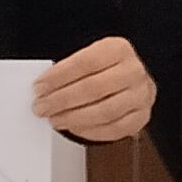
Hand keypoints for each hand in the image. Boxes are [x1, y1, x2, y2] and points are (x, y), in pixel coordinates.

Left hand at [35, 37, 157, 142]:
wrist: (129, 78)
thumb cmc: (104, 69)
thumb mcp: (87, 58)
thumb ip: (67, 71)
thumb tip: (43, 89)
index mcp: (119, 49)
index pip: (86, 62)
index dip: (59, 76)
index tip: (40, 87)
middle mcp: (133, 71)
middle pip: (94, 88)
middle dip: (62, 100)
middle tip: (42, 107)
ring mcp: (140, 96)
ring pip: (104, 112)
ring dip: (74, 118)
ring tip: (55, 119)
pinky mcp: (141, 117)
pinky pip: (114, 129)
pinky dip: (90, 131)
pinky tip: (75, 127)